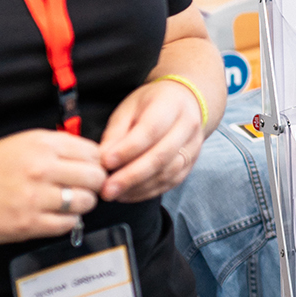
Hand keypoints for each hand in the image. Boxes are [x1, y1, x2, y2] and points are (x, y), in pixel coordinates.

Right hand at [0, 130, 107, 244]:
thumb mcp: (18, 143)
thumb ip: (53, 148)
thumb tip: (85, 156)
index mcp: (41, 144)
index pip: (92, 152)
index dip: (96, 162)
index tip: (90, 169)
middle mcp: (41, 168)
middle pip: (94, 177)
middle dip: (94, 183)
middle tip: (84, 188)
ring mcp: (35, 197)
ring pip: (85, 202)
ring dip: (82, 204)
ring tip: (69, 203)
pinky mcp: (27, 224)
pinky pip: (67, 224)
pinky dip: (67, 221)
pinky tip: (56, 216)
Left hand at [99, 80, 204, 202]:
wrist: (184, 102)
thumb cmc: (151, 104)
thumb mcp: (129, 108)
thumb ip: (116, 133)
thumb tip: (102, 160)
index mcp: (172, 105)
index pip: (151, 130)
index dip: (128, 149)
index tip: (105, 163)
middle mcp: (188, 126)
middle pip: (161, 155)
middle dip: (131, 176)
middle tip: (107, 189)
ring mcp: (193, 147)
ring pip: (167, 173)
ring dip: (138, 187)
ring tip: (114, 193)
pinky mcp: (191, 164)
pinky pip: (170, 183)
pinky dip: (147, 192)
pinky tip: (128, 194)